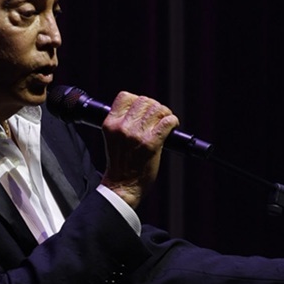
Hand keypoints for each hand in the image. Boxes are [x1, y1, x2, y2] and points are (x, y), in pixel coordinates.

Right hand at [100, 92, 178, 210]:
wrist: (123, 187)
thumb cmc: (120, 164)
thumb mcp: (113, 138)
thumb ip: (123, 122)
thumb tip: (143, 108)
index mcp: (110, 124)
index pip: (125, 96)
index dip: (138, 100)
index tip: (144, 110)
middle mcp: (122, 127)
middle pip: (144, 101)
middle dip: (154, 106)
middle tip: (158, 117)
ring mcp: (136, 136)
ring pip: (157, 109)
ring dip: (165, 113)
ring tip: (166, 122)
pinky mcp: (151, 144)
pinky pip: (167, 122)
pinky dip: (172, 122)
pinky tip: (172, 126)